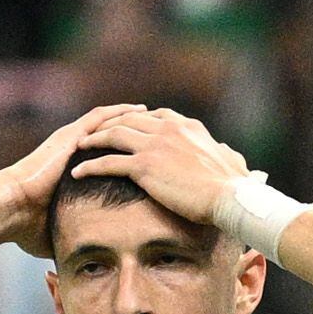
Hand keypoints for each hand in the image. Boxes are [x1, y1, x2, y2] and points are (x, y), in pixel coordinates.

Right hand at [0, 105, 153, 256]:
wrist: (10, 210)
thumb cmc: (27, 226)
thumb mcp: (61, 233)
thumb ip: (74, 241)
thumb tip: (83, 262)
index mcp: (72, 171)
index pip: (105, 158)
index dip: (128, 156)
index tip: (148, 158)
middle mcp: (73, 152)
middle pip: (110, 136)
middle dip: (135, 132)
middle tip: (158, 128)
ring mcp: (70, 142)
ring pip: (108, 122)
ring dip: (131, 117)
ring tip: (154, 114)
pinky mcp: (68, 138)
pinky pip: (98, 119)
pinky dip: (119, 113)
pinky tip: (138, 110)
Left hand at [61, 104, 250, 237]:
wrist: (230, 198)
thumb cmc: (234, 187)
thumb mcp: (231, 161)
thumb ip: (226, 153)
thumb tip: (232, 155)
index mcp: (187, 125)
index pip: (154, 115)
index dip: (136, 119)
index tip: (125, 126)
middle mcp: (167, 129)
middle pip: (128, 119)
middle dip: (108, 124)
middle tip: (93, 134)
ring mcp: (154, 145)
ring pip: (114, 134)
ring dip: (93, 139)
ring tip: (79, 146)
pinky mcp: (144, 166)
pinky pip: (108, 162)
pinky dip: (90, 165)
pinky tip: (78, 172)